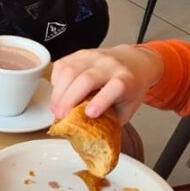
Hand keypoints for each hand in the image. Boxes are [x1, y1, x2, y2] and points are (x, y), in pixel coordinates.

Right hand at [49, 45, 163, 123]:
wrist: (134, 62)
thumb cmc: (130, 89)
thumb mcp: (127, 108)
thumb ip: (109, 121)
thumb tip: (85, 136)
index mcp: (126, 80)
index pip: (116, 87)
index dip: (102, 100)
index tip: (90, 114)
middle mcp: (110, 65)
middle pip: (86, 79)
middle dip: (70, 99)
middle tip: (61, 116)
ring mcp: (94, 57)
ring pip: (70, 70)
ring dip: (59, 92)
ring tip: (56, 108)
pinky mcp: (80, 54)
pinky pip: (62, 65)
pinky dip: (56, 81)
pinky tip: (59, 93)